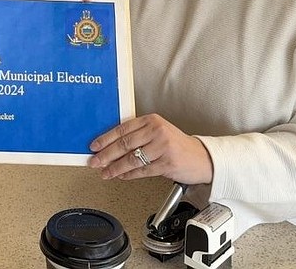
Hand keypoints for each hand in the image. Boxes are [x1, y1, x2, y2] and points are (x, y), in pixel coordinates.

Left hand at [88, 114, 212, 185]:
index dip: (105, 138)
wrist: (202, 158)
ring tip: (105, 172)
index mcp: (151, 120)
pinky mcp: (166, 163)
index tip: (94, 146)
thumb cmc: (177, 145)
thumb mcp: (158, 132)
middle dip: (105, 155)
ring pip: (131, 159)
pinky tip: (121, 176)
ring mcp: (162, 147)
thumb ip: (137, 135)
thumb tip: (110, 146)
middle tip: (94, 161)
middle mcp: (156, 131)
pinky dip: (128, 174)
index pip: (122, 128)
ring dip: (115, 168)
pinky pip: (142, 170)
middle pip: (124, 144)